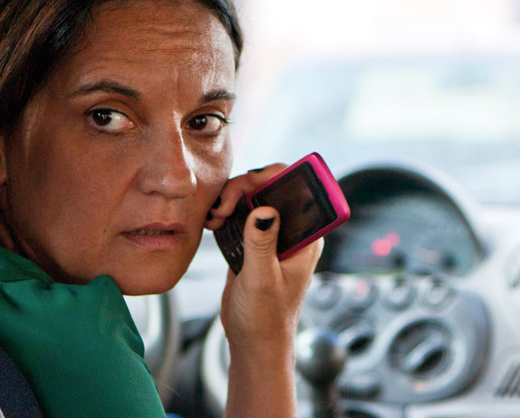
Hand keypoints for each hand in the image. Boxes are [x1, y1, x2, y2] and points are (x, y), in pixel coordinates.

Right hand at [208, 165, 323, 349]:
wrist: (253, 343)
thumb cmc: (266, 319)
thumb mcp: (263, 280)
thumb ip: (262, 245)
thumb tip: (265, 210)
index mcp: (306, 238)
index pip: (299, 190)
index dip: (275, 176)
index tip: (250, 181)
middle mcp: (292, 233)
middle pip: (271, 188)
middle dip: (245, 188)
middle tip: (223, 204)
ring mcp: (271, 236)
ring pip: (254, 199)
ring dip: (232, 199)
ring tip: (215, 216)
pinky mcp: (253, 243)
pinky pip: (240, 214)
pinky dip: (225, 212)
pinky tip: (213, 221)